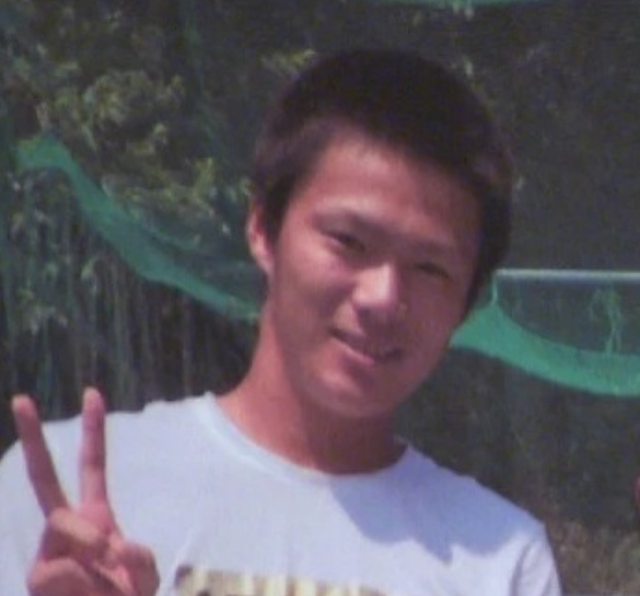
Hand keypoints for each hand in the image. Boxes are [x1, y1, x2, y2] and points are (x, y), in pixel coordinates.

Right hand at [11, 388, 158, 595]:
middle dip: (32, 439)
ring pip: (62, 523)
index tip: (93, 394)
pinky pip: (62, 567)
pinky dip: (85, 582)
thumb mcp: (144, 576)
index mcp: (96, 515)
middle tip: (22, 399)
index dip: (93, 431)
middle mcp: (67, 528)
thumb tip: (110, 545)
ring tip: (104, 586)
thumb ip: (139, 558)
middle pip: (44, 478)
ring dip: (91, 547)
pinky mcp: (38, 576)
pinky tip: (87, 595)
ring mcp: (49, 551)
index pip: (92, 467)